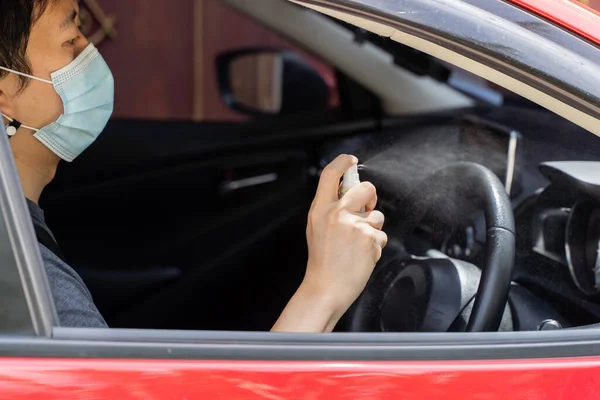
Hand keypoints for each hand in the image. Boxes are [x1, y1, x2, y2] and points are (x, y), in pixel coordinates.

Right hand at [271, 154, 386, 331]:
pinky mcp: (370, 238)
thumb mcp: (316, 228)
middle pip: (365, 188)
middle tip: (366, 208)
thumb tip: (348, 193)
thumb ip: (330, 210)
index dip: (343, 162)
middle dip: (371, 196)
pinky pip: (381, 235)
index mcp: (320, 210)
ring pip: (377, 215)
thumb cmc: (322, 262)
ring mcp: (355, 225)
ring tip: (358, 245)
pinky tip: (362, 256)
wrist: (326, 288)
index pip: (330, 175)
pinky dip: (375, 246)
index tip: (351, 160)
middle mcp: (337, 213)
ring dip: (373, 228)